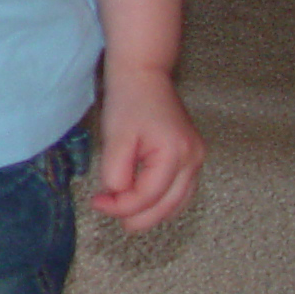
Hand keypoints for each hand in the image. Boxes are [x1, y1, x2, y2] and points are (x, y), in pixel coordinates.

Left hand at [91, 63, 204, 232]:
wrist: (144, 76)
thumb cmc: (129, 101)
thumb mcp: (115, 137)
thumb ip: (116, 171)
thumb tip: (118, 195)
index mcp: (176, 153)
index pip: (149, 196)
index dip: (121, 206)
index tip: (98, 203)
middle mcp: (193, 159)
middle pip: (168, 205)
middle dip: (138, 217)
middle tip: (112, 217)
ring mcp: (196, 158)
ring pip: (178, 202)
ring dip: (152, 214)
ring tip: (125, 215)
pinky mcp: (192, 156)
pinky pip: (181, 190)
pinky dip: (162, 202)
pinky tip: (143, 203)